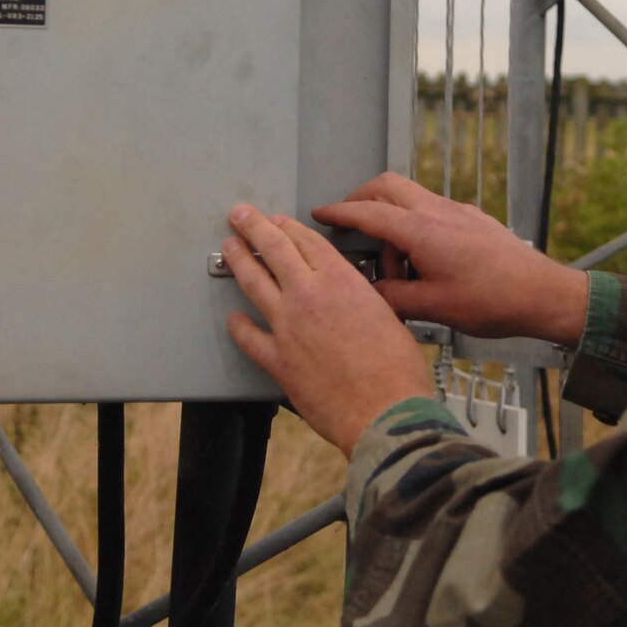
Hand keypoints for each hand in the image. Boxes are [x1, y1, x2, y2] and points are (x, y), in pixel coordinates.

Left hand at [222, 205, 433, 454]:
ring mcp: (288, 326)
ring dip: (238, 262)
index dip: (289, 227)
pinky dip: (239, 328)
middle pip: (274, 249)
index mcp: (341, 281)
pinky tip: (234, 320)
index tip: (279, 221)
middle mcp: (309, 296)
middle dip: (253, 227)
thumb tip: (354, 299)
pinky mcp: (278, 359)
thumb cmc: (396, 371)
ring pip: (254, 283)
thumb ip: (363, 300)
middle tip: (241, 215)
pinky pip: (249, 338)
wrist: (385, 411)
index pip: (307, 241)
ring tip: (230, 248)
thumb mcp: (389, 315)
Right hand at [313, 172, 589, 346]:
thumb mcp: (433, 307)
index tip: (320, 213)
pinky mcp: (473, 218)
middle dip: (361, 198)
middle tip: (349, 221)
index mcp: (421, 231)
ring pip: (411, 195)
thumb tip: (372, 294)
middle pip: (387, 186)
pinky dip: (417, 223)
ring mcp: (458, 211)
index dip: (339, 212)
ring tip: (396, 262)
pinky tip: (424, 259)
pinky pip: (434, 209)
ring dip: (393, 215)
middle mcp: (437, 211)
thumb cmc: (494, 300)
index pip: (367, 212)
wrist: (542, 293)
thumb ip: (394, 297)